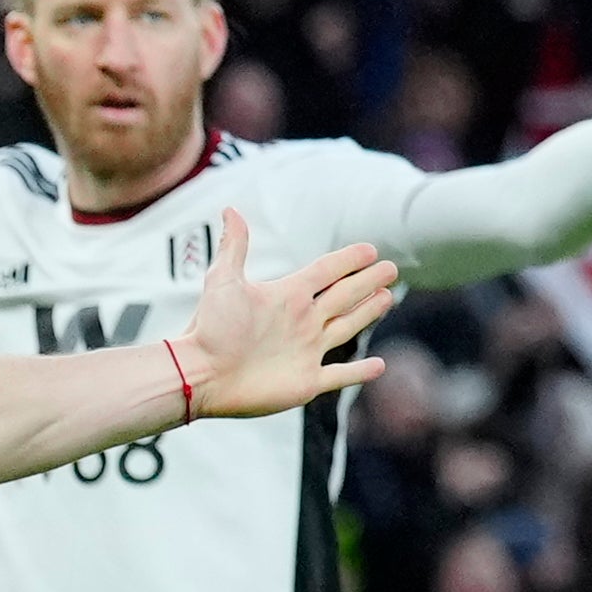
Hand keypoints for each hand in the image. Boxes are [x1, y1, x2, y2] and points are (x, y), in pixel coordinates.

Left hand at [175, 213, 394, 417]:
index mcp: (287, 296)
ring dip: (367, 313)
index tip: (369, 249)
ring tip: (386, 298)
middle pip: (344, 296)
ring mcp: (305, 352)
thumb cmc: (209, 329)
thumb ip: (234, 246)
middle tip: (390, 269)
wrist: (200, 374)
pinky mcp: (305, 382)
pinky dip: (359, 372)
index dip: (347, 260)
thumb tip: (229, 209)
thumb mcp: (223, 281)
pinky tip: (379, 365)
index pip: (326, 272)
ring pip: (346, 328)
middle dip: (367, 282)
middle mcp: (301, 322)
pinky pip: (339, 375)